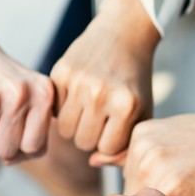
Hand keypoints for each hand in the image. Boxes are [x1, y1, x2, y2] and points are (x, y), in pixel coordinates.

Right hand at [50, 0, 158, 156]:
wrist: (123, 33)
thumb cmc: (134, 78)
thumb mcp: (142, 111)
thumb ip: (126, 144)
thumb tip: (94, 162)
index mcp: (127, 105)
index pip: (106, 148)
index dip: (109, 140)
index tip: (114, 126)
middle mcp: (101, 94)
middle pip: (83, 142)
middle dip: (89, 134)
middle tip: (98, 118)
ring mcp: (79, 82)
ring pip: (64, 130)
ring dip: (74, 124)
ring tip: (86, 110)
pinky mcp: (60, 71)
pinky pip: (52, 109)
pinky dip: (61, 106)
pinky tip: (75, 93)